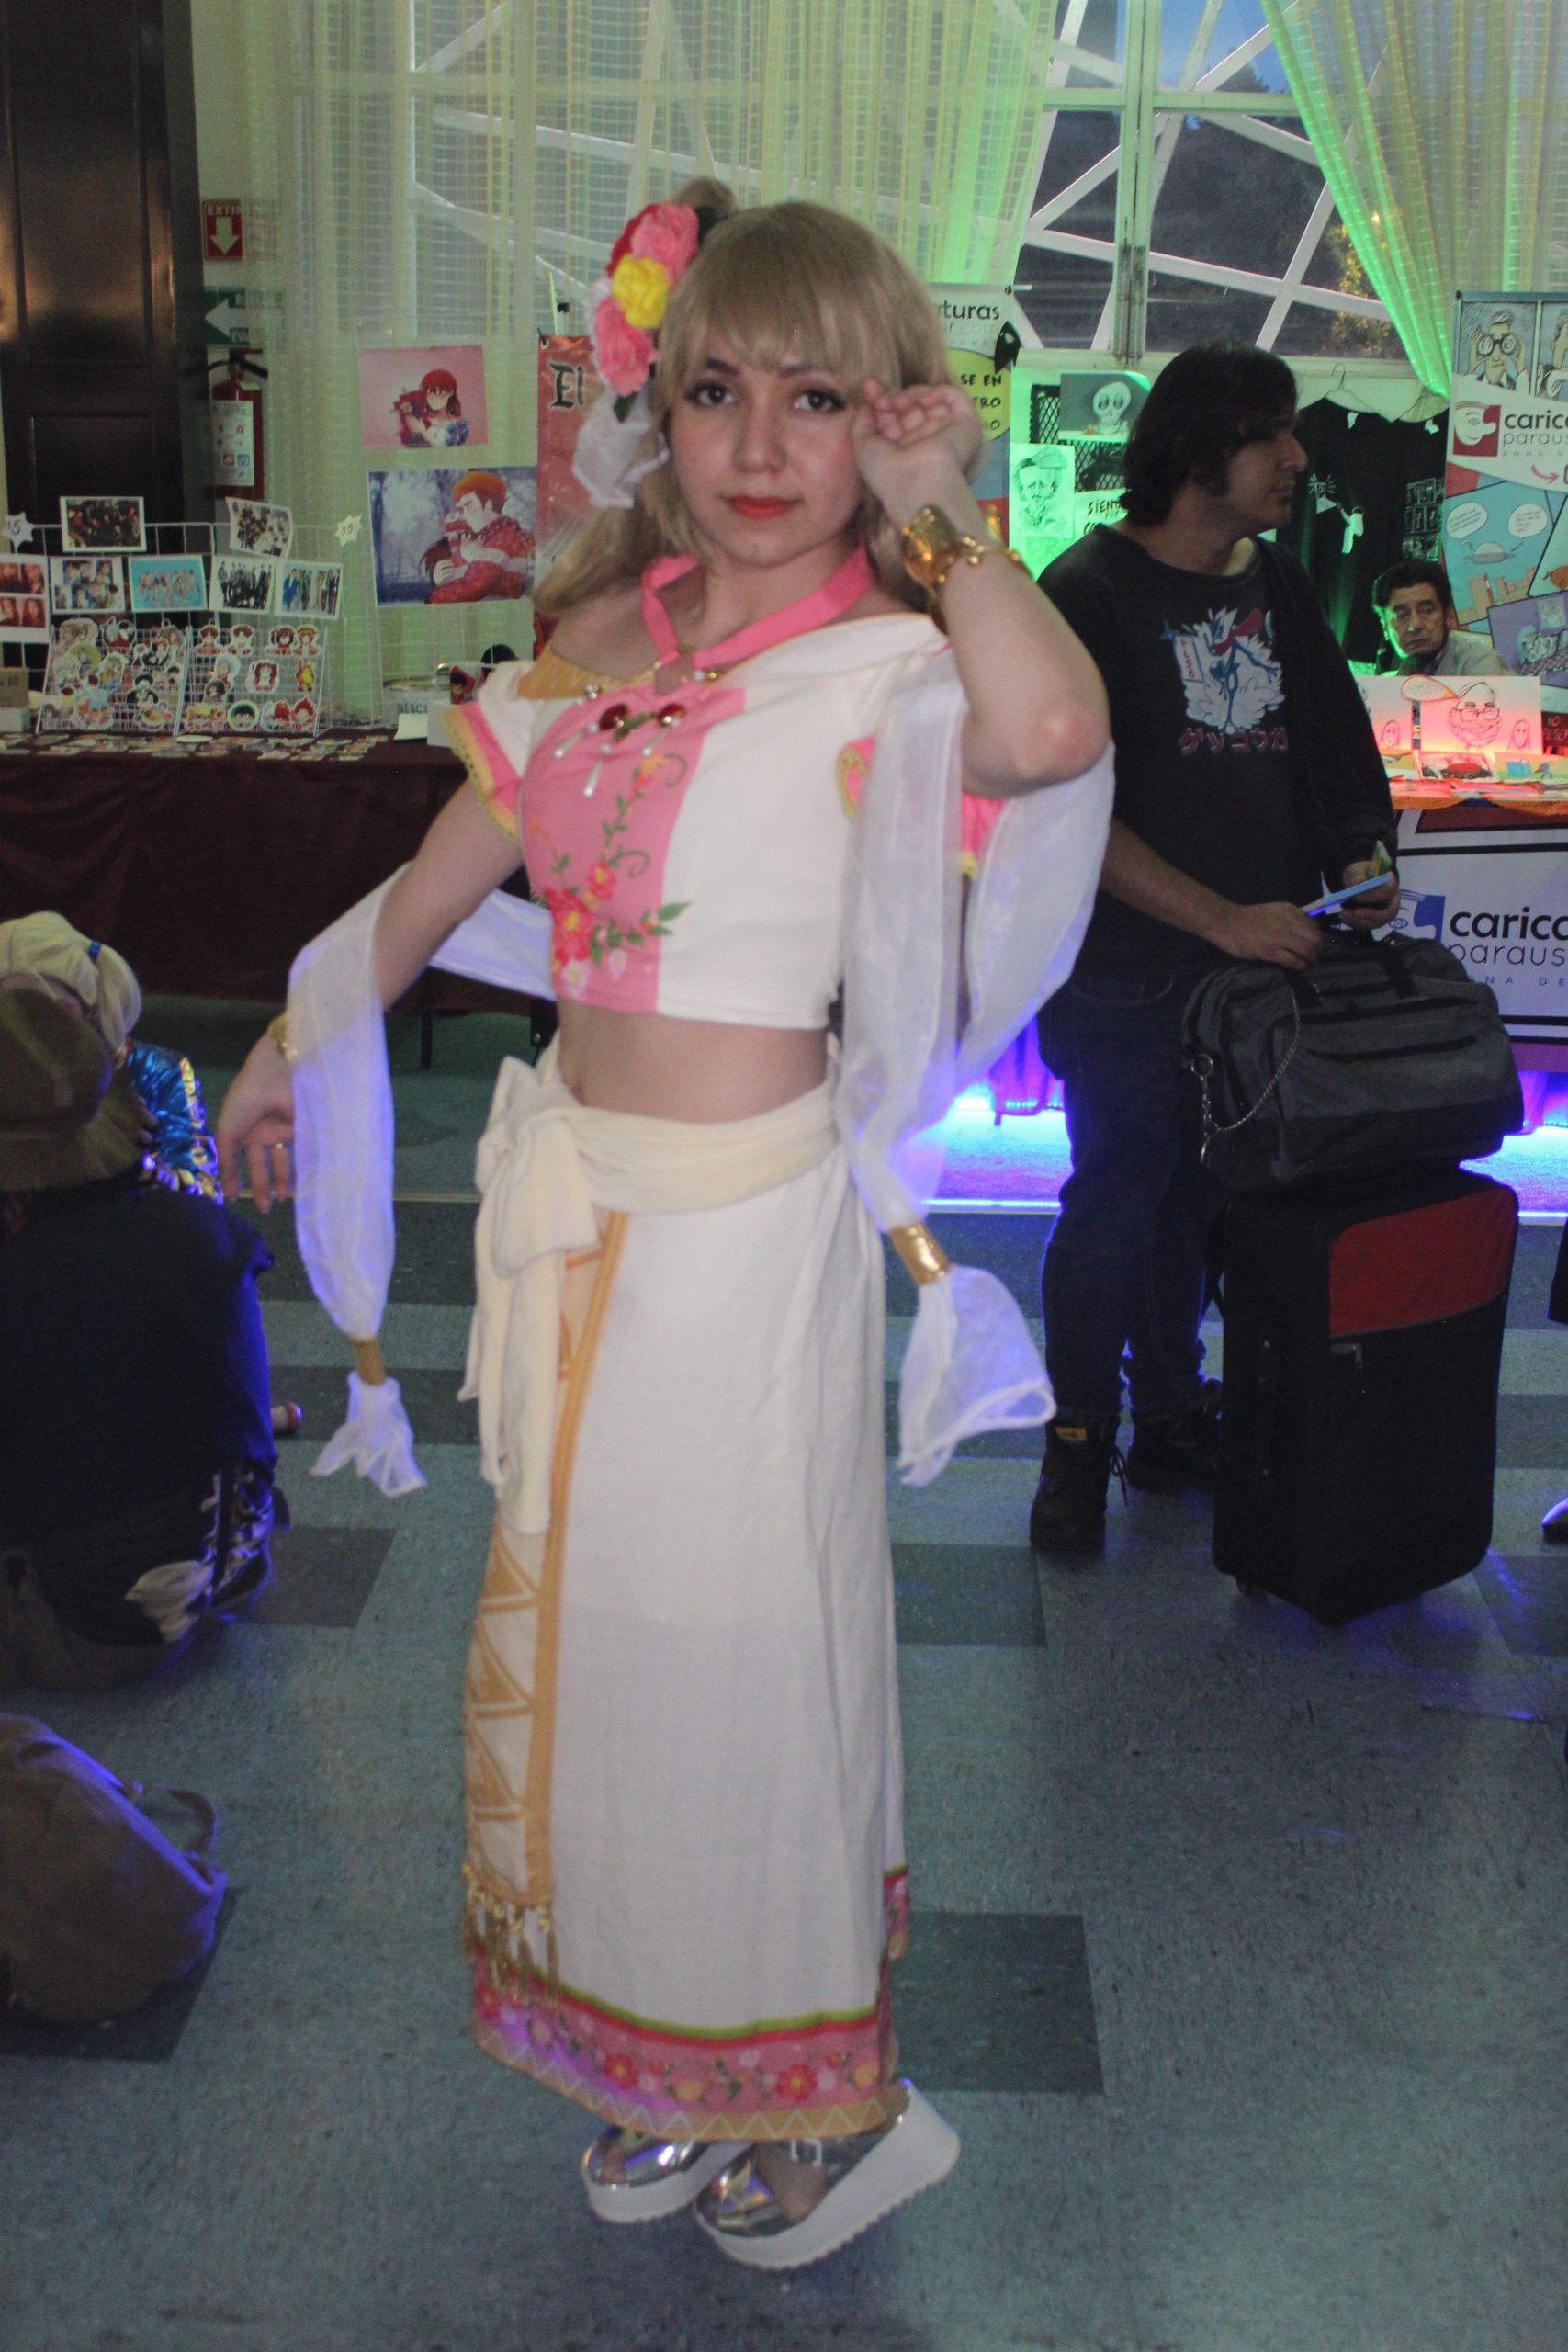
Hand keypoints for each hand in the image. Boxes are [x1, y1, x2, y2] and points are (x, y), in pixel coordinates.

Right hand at [216, 1034, 295, 1209]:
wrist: (276, 1075)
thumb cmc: (246, 1100)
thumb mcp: (228, 1131)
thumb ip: (227, 1162)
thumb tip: (226, 1192)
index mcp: (243, 1128)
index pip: (240, 1159)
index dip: (237, 1178)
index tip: (236, 1200)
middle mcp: (263, 1130)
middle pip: (263, 1164)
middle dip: (264, 1186)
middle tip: (266, 1209)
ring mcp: (285, 1130)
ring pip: (284, 1161)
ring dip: (283, 1180)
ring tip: (283, 1199)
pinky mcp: (305, 1130)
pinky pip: (302, 1153)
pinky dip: (301, 1169)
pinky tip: (300, 1186)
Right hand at [432, 559, 459, 584]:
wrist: (435, 582)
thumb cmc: (440, 575)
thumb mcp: (440, 570)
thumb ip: (444, 566)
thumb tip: (450, 560)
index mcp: (436, 568)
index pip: (440, 563)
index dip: (445, 561)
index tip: (451, 560)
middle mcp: (436, 571)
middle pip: (441, 566)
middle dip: (447, 564)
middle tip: (453, 564)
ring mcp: (438, 575)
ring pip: (443, 571)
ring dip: (449, 569)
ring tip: (453, 568)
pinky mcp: (440, 579)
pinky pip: (444, 576)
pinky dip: (448, 573)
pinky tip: (452, 573)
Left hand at [852, 377, 982, 515]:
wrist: (917, 485)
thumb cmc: (887, 473)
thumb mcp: (863, 447)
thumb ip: (861, 423)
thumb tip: (866, 407)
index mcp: (904, 450)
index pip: (894, 417)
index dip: (881, 399)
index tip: (869, 387)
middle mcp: (925, 441)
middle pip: (910, 407)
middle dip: (892, 396)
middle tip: (881, 399)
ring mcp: (945, 432)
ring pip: (930, 400)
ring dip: (911, 395)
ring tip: (899, 404)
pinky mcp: (965, 425)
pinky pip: (955, 397)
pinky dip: (938, 392)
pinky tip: (923, 400)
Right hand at [1213, 900, 1323, 970]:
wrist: (1228, 923)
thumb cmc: (1250, 918)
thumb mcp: (1275, 910)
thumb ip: (1291, 918)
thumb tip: (1309, 929)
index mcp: (1289, 910)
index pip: (1314, 925)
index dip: (1317, 936)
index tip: (1314, 943)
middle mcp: (1287, 922)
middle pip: (1315, 938)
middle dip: (1317, 949)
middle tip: (1313, 955)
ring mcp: (1279, 937)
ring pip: (1307, 950)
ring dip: (1310, 958)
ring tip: (1307, 962)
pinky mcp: (1270, 951)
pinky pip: (1293, 960)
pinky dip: (1300, 965)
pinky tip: (1298, 966)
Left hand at [1337, 858, 1399, 929]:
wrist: (1356, 882)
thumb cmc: (1360, 873)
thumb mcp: (1356, 870)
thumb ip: (1358, 876)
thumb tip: (1359, 883)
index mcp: (1391, 883)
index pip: (1388, 891)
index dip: (1374, 895)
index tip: (1357, 896)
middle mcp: (1392, 900)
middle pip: (1389, 913)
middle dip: (1371, 915)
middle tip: (1355, 912)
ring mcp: (1386, 912)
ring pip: (1377, 923)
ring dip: (1359, 920)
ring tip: (1343, 913)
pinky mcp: (1376, 921)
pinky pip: (1368, 926)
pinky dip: (1355, 923)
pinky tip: (1344, 917)